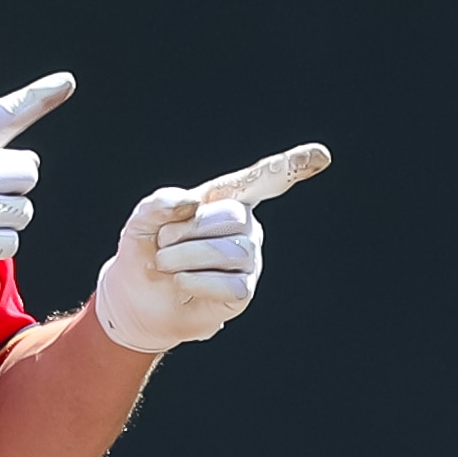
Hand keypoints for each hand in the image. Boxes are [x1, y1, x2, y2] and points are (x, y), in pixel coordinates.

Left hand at [92, 142, 327, 354]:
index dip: (292, 166)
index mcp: (224, 201)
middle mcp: (244, 227)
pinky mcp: (243, 292)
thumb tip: (190, 204)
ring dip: (184, 258)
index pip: (263, 179)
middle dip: (185, 232)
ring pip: (230, 252)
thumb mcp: (140, 222)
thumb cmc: (144, 253)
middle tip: (164, 246)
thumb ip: (158, 204)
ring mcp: (248, 260)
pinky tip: (183, 285)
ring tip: (169, 266)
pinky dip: (195, 283)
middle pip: (231, 216)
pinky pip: (230, 284)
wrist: (135, 300)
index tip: (322, 156)